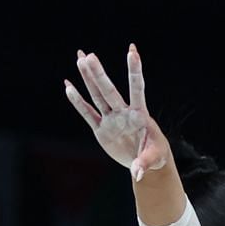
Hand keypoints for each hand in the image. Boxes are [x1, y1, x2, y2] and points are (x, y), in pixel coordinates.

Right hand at [65, 44, 168, 182]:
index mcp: (140, 115)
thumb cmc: (155, 154)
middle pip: (109, 91)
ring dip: (88, 78)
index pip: (137, 89)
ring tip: (80, 57)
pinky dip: (77, 102)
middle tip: (89, 56)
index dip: (134, 72)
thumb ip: (144, 163)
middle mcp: (123, 113)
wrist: (145, 161)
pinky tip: (68, 86)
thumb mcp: (153, 159)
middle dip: (99, 75)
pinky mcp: (101, 130)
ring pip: (97, 96)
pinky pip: (87, 114)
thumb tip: (136, 173)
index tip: (132, 52)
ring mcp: (111, 120)